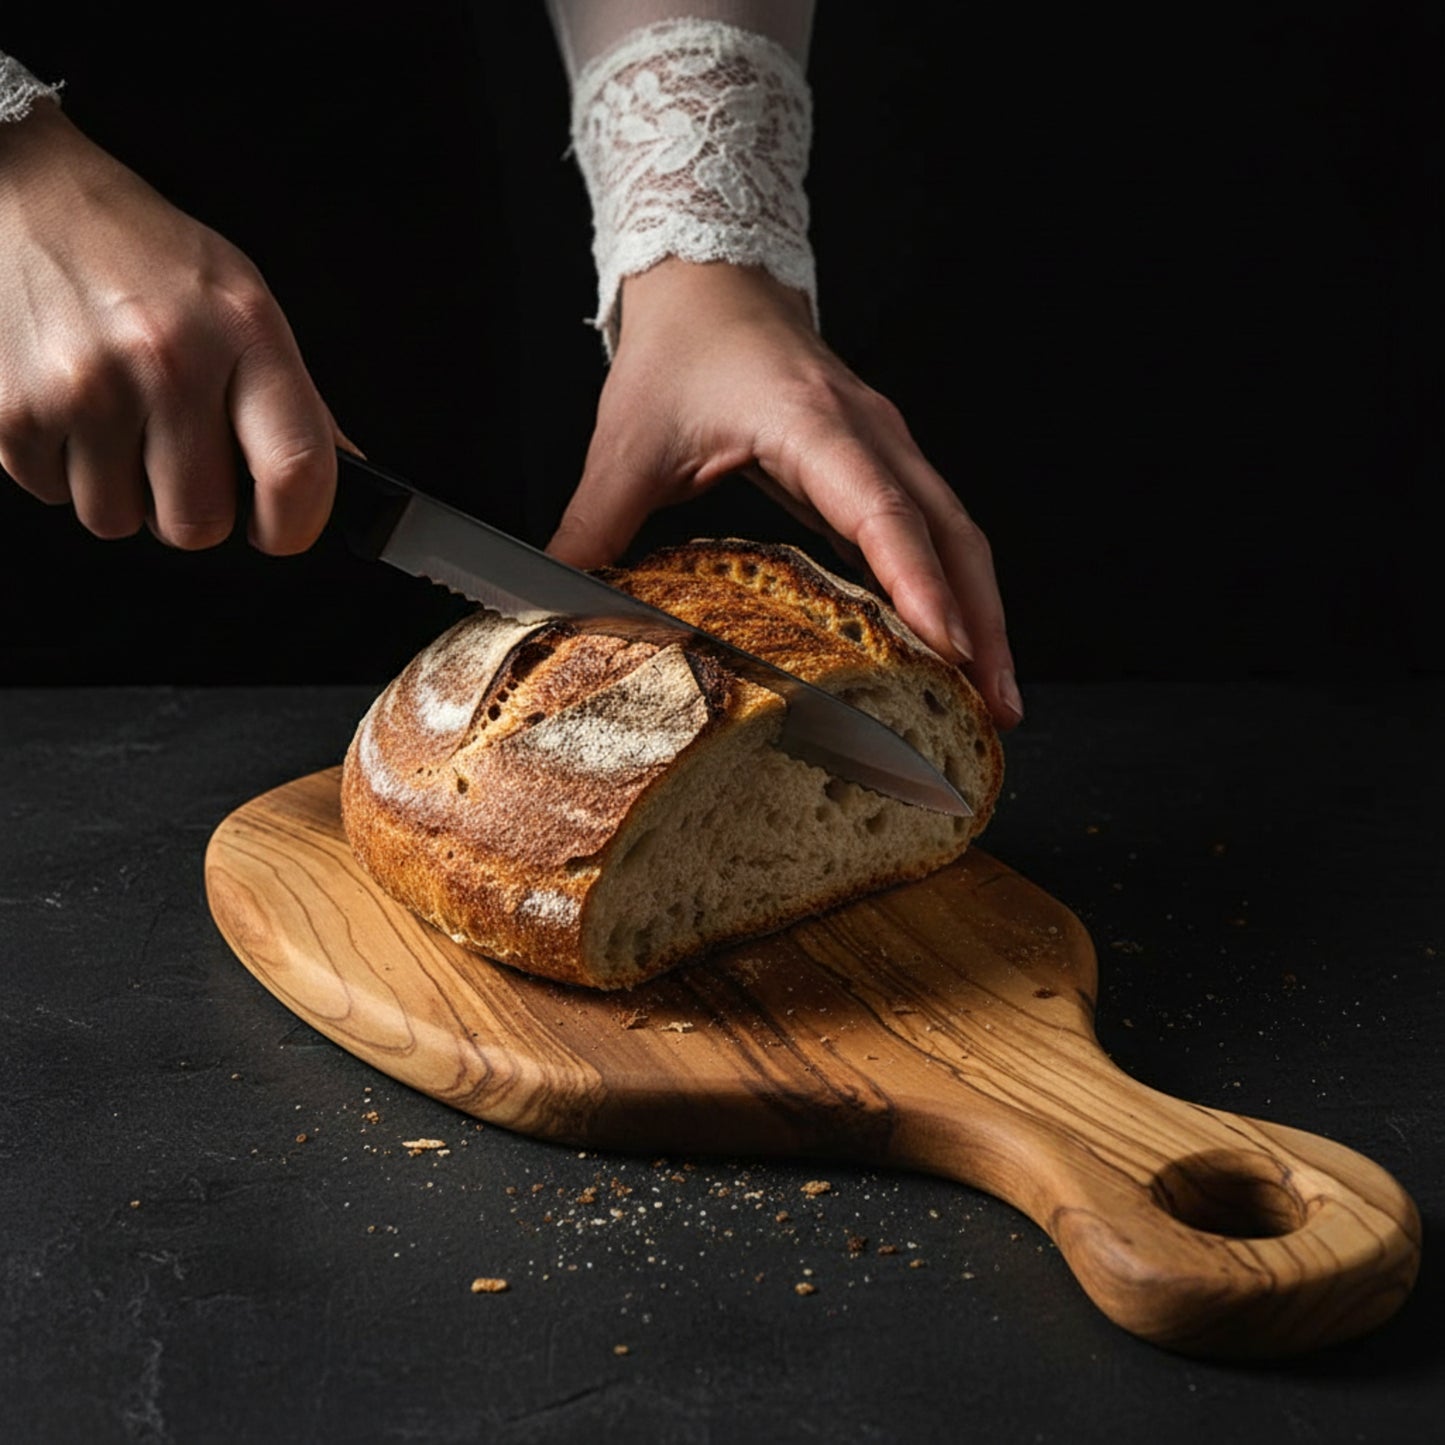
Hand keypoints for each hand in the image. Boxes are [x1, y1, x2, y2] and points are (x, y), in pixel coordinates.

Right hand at [0, 101, 344, 552]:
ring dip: (124, 494)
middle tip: (183, 462)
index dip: (295, 525)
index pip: (295, 470)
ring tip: (121, 424)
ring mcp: (84, 387)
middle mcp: (167, 360)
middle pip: (198, 522)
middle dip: (194, 511)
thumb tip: (347, 472)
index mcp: (244, 333)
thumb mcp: (244, 305)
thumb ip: (295, 398)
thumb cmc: (147, 257)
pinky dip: (65, 471)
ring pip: (121, 521)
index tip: (281, 530)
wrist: (27, 195)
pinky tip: (72, 410)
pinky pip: (56, 496)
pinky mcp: (13, 410)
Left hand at [545, 258, 1022, 729]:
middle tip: (998, 708)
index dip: (918, 583)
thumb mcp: (628, 443)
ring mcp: (888, 447)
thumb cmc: (679, 350)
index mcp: (814, 423)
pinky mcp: (884, 463)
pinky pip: (935, 532)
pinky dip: (955, 590)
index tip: (948, 650)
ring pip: (958, 536)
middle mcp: (870, 435)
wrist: (712, 280)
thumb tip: (552, 607)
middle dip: (983, 625)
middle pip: (952, 534)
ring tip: (995, 697)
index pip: (882, 511)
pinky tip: (954, 646)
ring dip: (984, 615)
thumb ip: (592, 527)